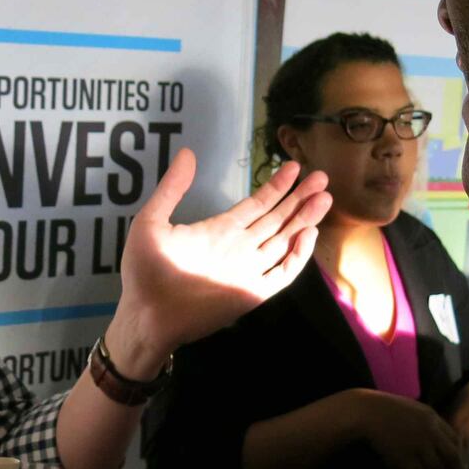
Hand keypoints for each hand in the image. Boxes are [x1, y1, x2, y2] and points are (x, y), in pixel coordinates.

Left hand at [106, 151, 330, 375]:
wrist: (145, 314)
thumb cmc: (144, 270)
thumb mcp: (152, 221)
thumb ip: (172, 188)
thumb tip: (189, 153)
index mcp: (220, 229)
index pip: (257, 204)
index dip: (276, 186)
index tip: (293, 166)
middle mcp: (240, 246)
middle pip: (277, 218)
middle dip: (299, 198)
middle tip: (321, 176)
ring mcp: (248, 269)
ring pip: (285, 240)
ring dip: (304, 219)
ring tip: (324, 197)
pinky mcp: (252, 293)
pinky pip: (282, 273)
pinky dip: (297, 255)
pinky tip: (308, 233)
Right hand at [351, 389, 463, 468]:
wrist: (367, 411)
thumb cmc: (385, 407)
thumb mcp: (412, 408)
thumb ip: (425, 422)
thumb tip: (433, 438)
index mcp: (432, 418)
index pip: (455, 438)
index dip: (461, 454)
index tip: (461, 466)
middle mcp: (430, 432)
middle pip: (452, 457)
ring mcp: (419, 446)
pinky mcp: (405, 457)